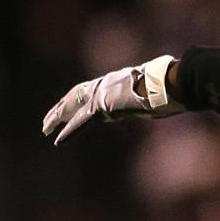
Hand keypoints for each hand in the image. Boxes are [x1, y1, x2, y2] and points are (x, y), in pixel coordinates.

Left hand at [42, 55, 179, 143]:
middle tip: (49, 117)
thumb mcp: (161, 94)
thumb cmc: (170, 88)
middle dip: (62, 106)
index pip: (93, 90)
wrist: (166, 85)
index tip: (71, 106)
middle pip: (77, 95)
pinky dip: (69, 130)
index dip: (80, 99)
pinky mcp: (102, 105)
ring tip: (45, 128)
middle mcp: (106, 85)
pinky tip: (57, 139)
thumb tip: (175, 103)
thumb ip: (158, 99)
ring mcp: (102, 93)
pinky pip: (81, 121)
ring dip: (57, 117)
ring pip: (73, 106)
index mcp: (119, 81)